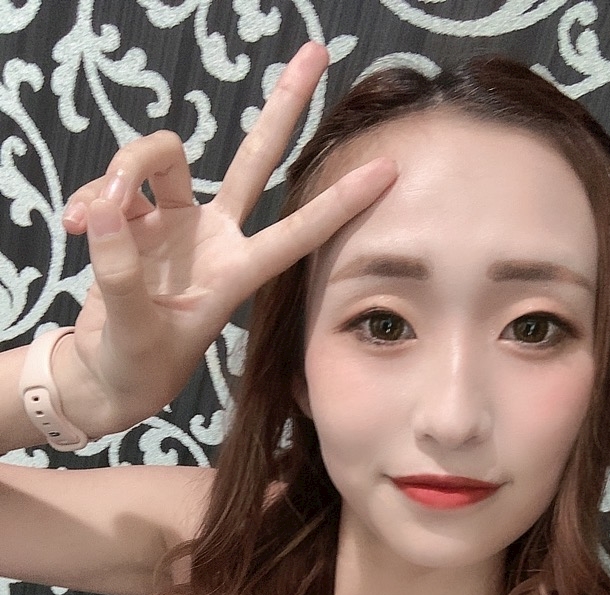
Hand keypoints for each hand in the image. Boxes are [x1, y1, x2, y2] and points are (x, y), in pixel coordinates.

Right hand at [57, 42, 396, 435]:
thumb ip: (120, 272)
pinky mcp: (135, 217)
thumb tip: (103, 209)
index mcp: (233, 274)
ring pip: (160, 157)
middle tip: (317, 52)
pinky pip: (113, 184)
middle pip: (255, 158)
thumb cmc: (135, 368)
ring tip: (84, 218)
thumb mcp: (133, 334)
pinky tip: (71, 224)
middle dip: (284, 105)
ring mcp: (176, 223)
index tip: (387, 172)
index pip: (295, 233)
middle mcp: (213, 237)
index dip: (339, 203)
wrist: (105, 375)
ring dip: (119, 173)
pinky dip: (88, 199)